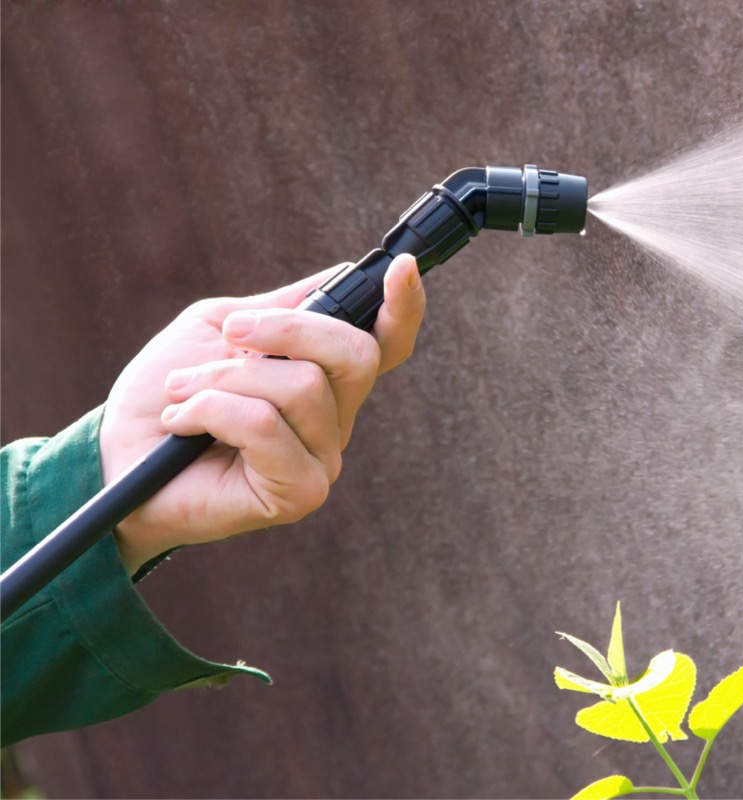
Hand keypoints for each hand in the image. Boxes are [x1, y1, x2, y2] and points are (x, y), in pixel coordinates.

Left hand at [99, 255, 425, 572]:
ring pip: (301, 387)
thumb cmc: (167, 393)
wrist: (118, 456)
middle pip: (355, 354)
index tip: (403, 268)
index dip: (404, 307)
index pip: (387, 344)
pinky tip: (183, 425)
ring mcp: (322, 458)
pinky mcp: (299, 492)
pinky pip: (265, 426)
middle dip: (287, 330)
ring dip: (225, 377)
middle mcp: (336, 419)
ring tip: (183, 393)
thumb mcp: (220, 329)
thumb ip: (280, 308)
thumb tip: (338, 276)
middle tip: (231, 333)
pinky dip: (211, 411)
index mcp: (326, 377)